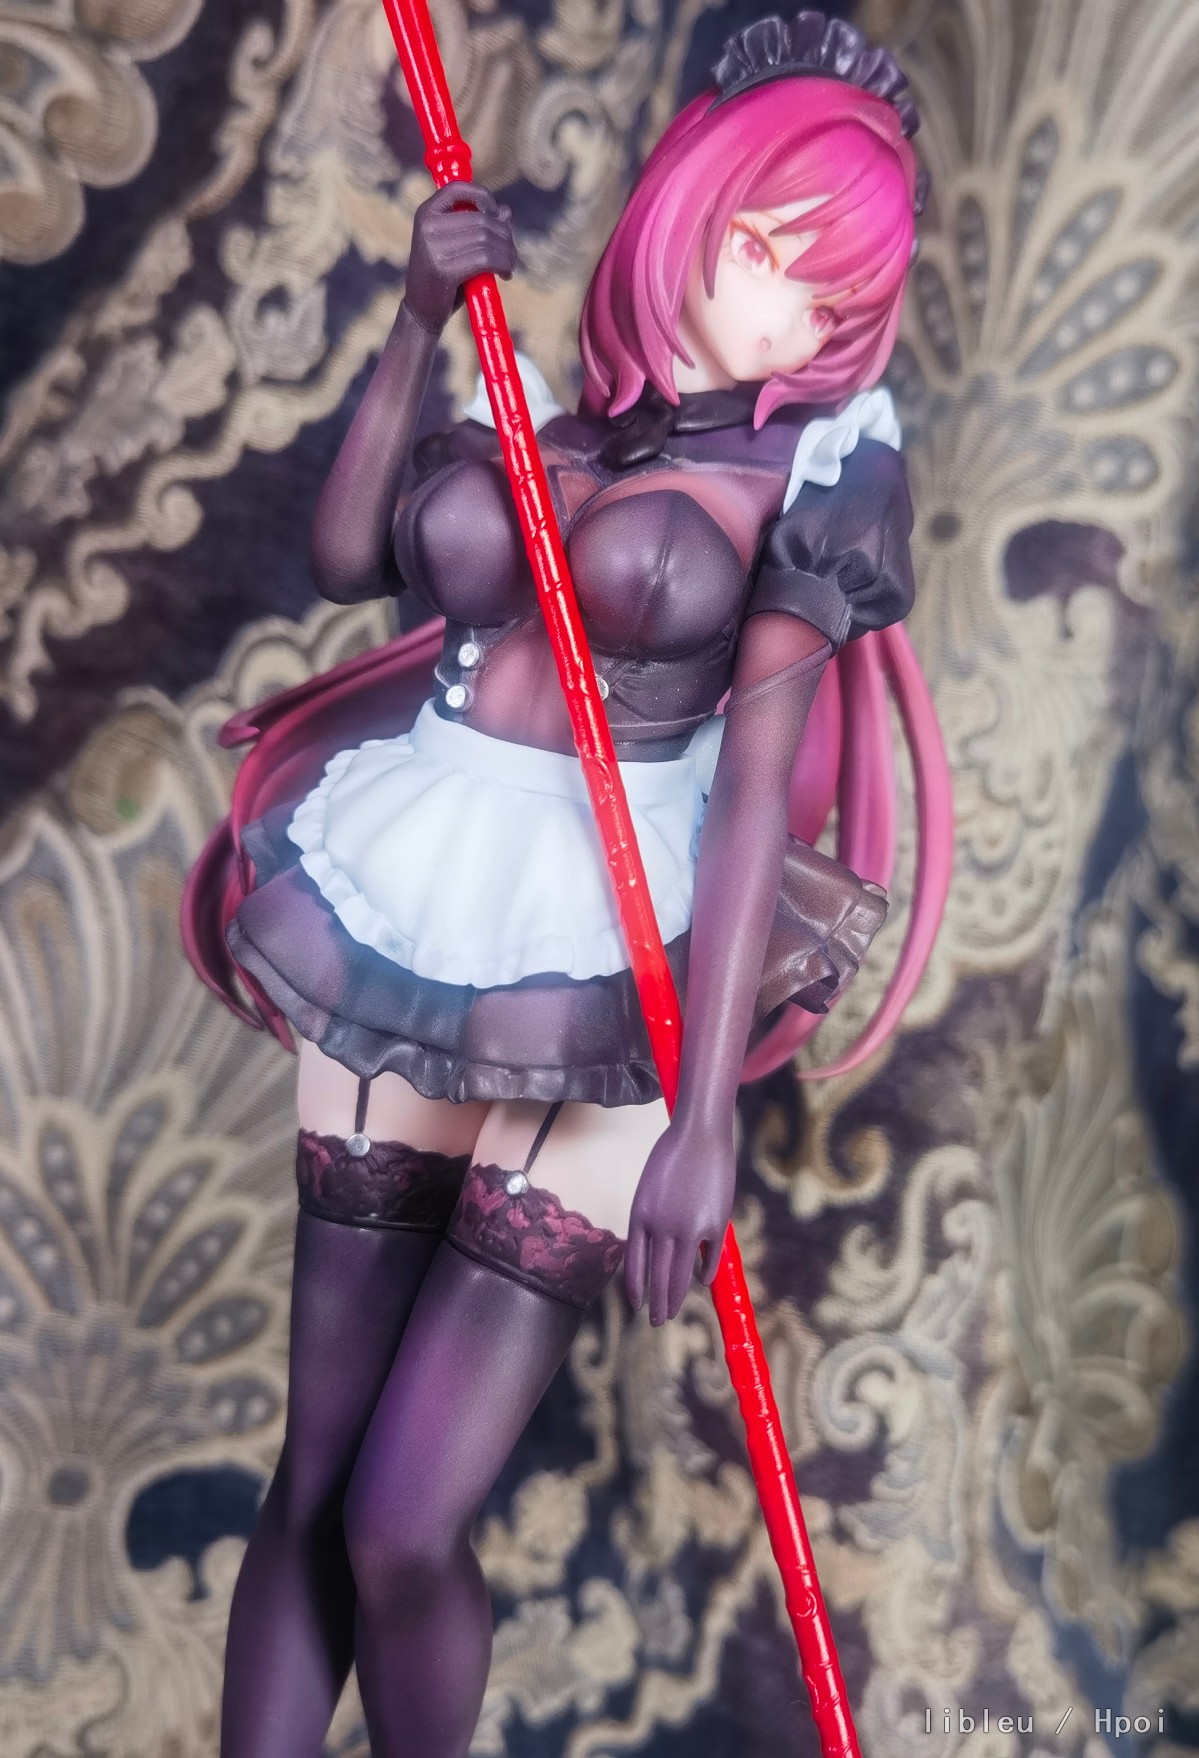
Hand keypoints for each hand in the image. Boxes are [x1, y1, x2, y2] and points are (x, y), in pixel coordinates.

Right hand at [404, 181, 516, 334]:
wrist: (421, 313)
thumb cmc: (442, 278)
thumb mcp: (457, 248)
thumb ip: (477, 228)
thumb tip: (506, 212)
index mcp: (426, 214)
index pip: (458, 188)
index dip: (484, 198)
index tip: (497, 217)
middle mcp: (428, 226)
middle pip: (481, 219)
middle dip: (505, 236)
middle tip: (511, 254)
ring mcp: (433, 247)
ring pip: (487, 239)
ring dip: (507, 253)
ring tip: (510, 265)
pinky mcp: (444, 270)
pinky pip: (486, 259)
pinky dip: (503, 265)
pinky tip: (505, 274)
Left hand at [625, 1116, 734, 1325]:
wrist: (699, 1134)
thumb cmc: (672, 1155)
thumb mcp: (651, 1188)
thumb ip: (652, 1219)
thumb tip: (660, 1250)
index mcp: (641, 1215)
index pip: (635, 1263)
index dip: (636, 1287)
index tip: (637, 1305)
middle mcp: (662, 1227)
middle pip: (658, 1276)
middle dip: (657, 1304)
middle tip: (657, 1322)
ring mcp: (689, 1228)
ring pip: (681, 1275)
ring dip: (676, 1298)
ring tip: (673, 1314)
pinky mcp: (714, 1224)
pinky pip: (709, 1258)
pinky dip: (706, 1272)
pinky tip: (702, 1281)